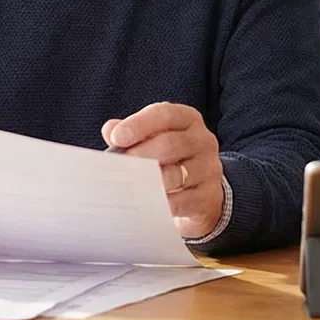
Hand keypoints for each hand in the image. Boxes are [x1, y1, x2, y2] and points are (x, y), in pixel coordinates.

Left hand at [103, 102, 223, 238]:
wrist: (201, 192)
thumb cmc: (171, 159)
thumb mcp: (154, 139)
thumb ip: (131, 133)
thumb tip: (110, 130)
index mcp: (187, 120)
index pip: (165, 114)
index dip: (139, 124)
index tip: (117, 137)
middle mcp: (202, 140)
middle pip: (169, 144)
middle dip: (140, 155)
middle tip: (119, 167)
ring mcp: (209, 168)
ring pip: (176, 175)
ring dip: (148, 182)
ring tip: (129, 187)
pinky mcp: (209, 196)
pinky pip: (182, 201)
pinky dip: (162, 204)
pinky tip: (147, 204)